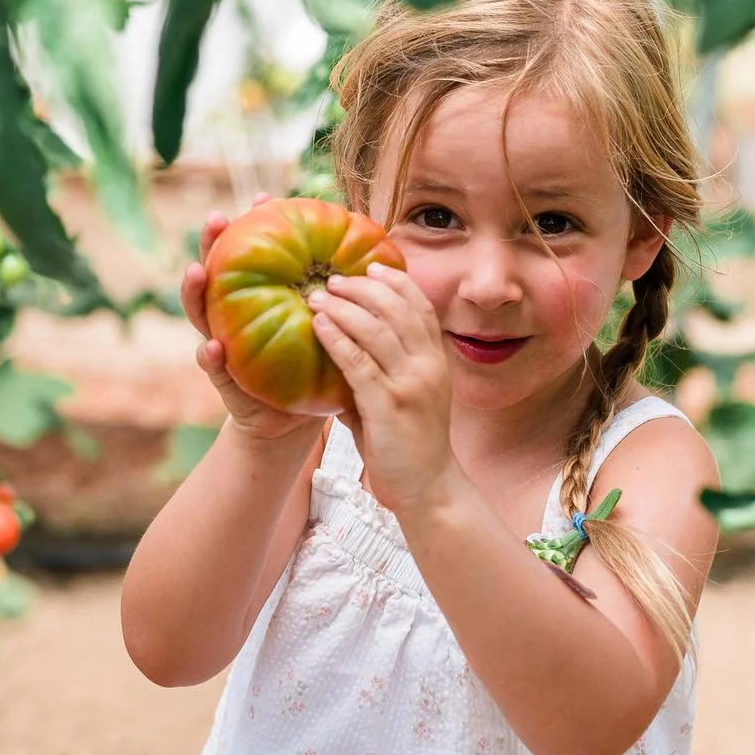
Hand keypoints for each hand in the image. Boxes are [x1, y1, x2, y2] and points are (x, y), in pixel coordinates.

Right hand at [180, 198, 316, 444]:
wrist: (296, 419)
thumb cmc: (313, 362)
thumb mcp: (324, 324)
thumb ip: (333, 292)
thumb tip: (369, 245)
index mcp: (255, 298)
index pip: (250, 254)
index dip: (257, 225)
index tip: (262, 196)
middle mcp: (231, 315)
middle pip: (215, 272)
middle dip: (211, 245)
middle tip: (215, 219)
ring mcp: (222, 344)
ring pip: (200, 314)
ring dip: (195, 292)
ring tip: (196, 271)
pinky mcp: (224, 381)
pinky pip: (214, 367)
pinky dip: (210, 357)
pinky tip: (212, 347)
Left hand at [308, 265, 453, 514]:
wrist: (428, 489)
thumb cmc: (408, 444)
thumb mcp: (402, 397)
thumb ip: (379, 370)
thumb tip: (342, 347)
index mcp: (436, 361)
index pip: (420, 306)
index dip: (396, 281)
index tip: (371, 265)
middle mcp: (429, 366)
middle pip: (398, 308)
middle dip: (364, 286)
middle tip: (335, 277)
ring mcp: (411, 384)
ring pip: (377, 329)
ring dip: (345, 306)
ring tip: (318, 294)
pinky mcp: (389, 405)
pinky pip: (359, 362)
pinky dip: (337, 338)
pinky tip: (319, 324)